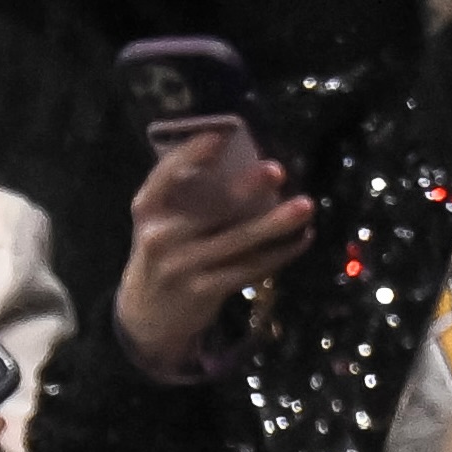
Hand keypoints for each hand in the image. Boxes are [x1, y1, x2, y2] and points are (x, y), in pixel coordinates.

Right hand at [111, 115, 310, 376]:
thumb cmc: (163, 252)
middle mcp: (160, 237)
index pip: (164, 176)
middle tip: (276, 170)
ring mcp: (182, 267)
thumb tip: (247, 169)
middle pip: (210, 210)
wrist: (146, 316)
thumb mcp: (160, 222)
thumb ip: (189, 198)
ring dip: (276, 224)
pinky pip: (248, 269)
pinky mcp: (203, 292)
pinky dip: (279, 254)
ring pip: (238, 241)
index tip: (219, 136)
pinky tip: (301, 239)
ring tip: (305, 206)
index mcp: (147, 210)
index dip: (191, 155)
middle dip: (246, 189)